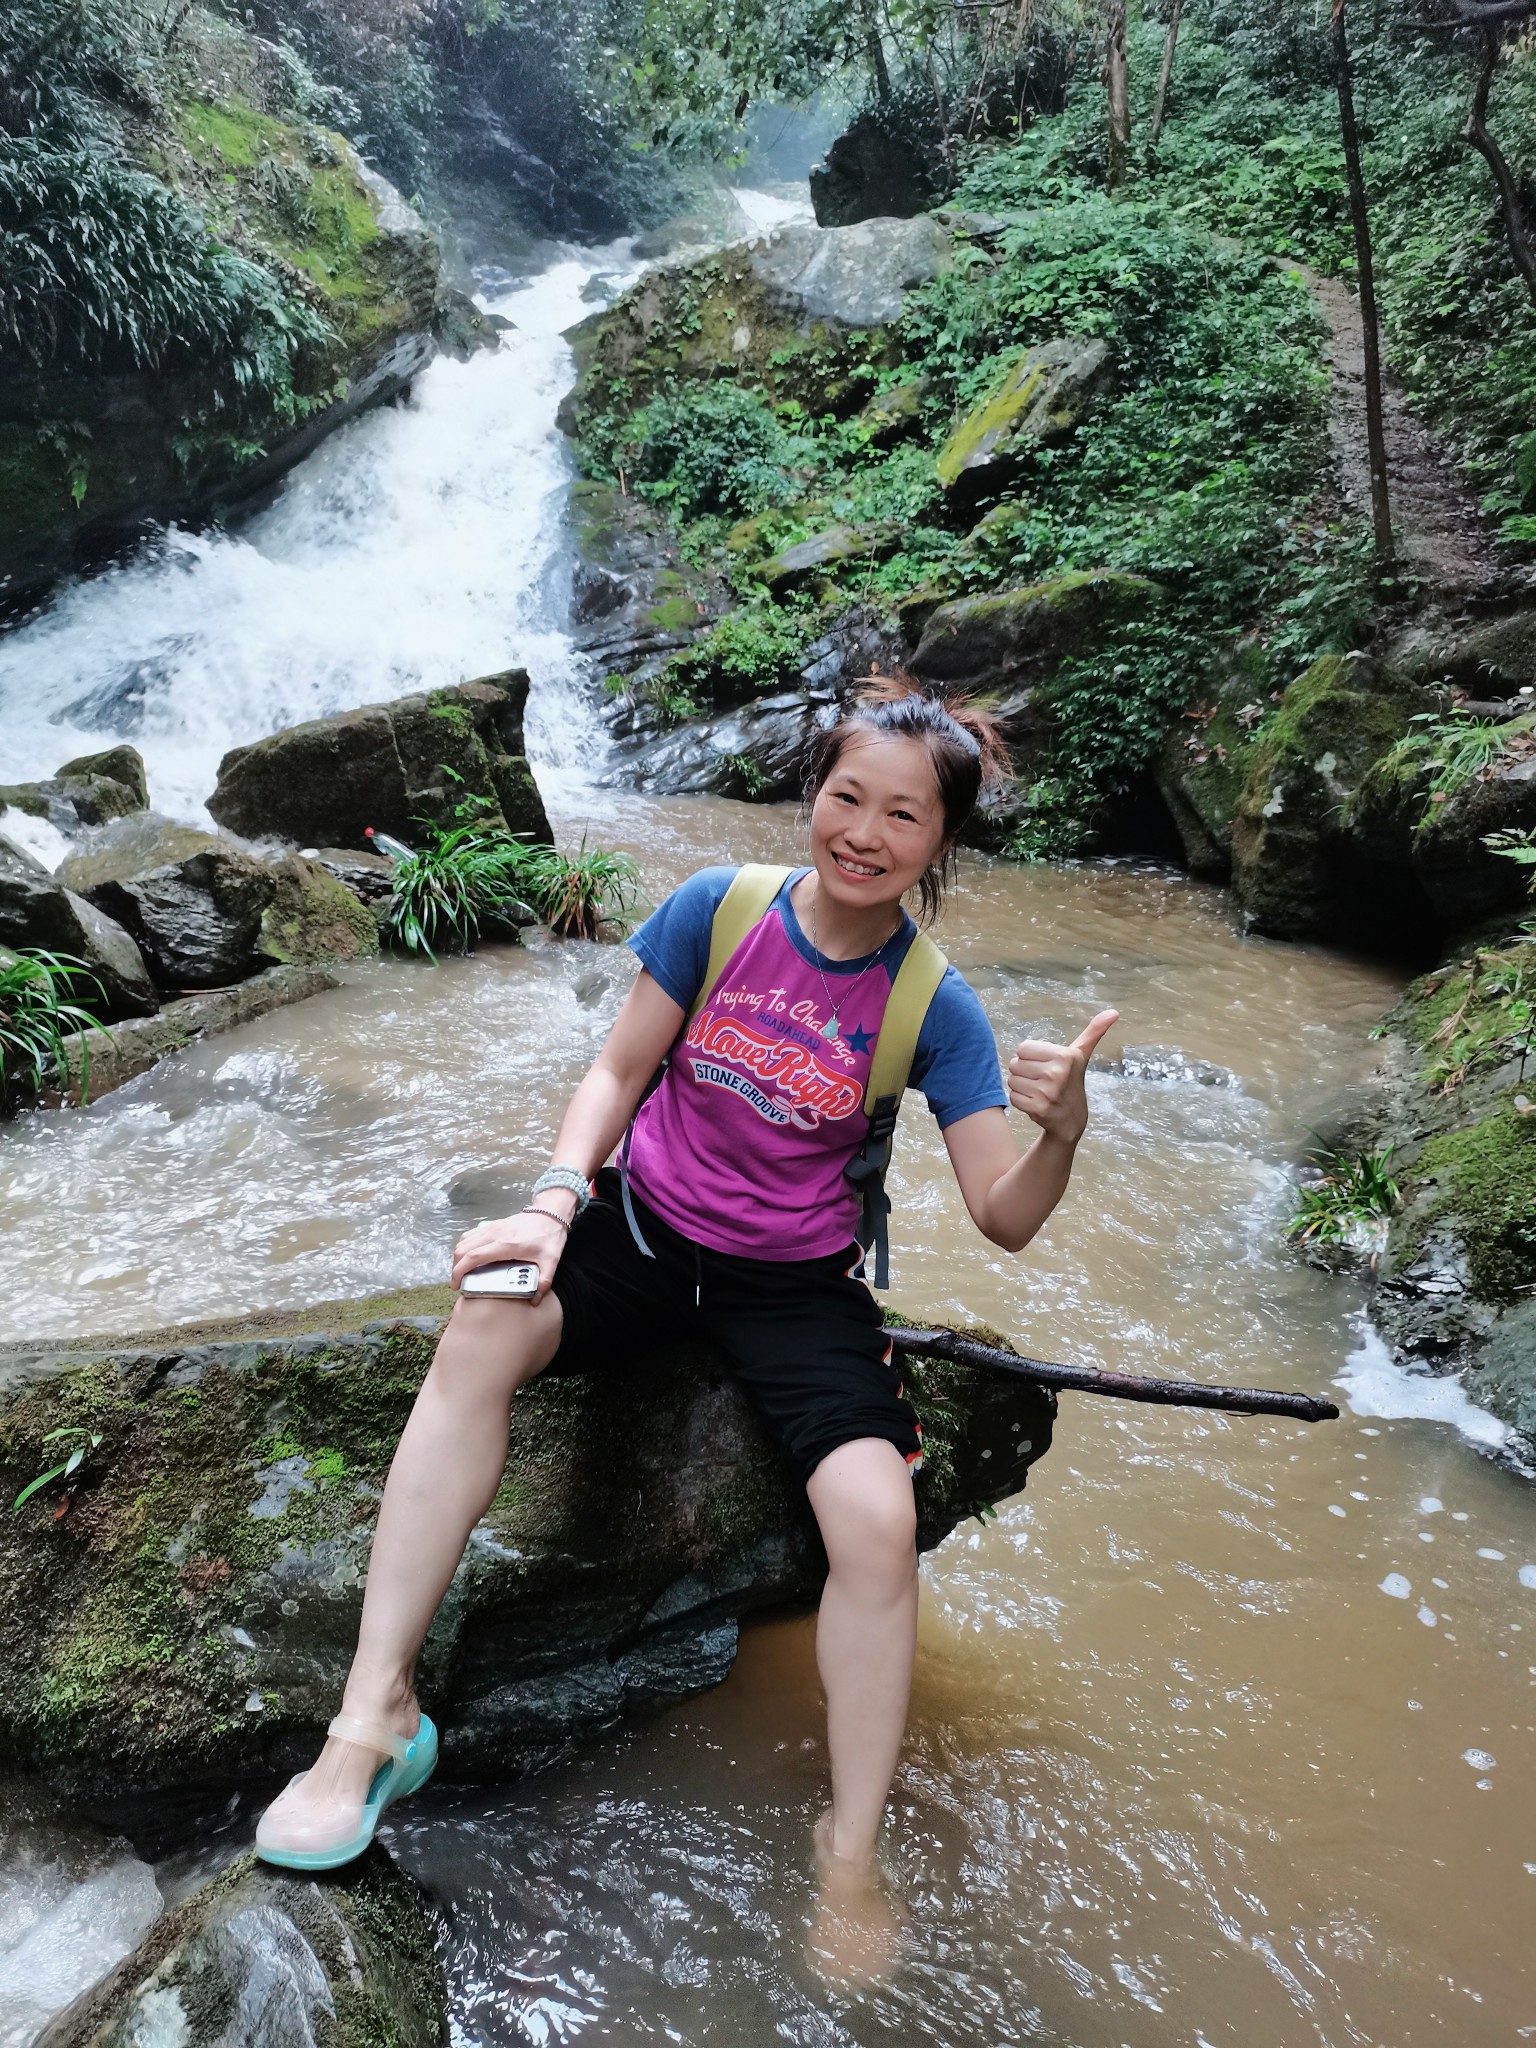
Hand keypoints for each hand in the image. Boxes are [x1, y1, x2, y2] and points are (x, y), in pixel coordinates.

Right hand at [451, 1207, 569, 1301]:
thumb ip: (544, 1281)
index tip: (457, 1285)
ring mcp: (492, 1227)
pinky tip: (471, 1256)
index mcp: (506, 1245)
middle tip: (459, 1282)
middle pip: (463, 1249)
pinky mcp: (492, 1224)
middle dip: (455, 1267)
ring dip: (458, 1256)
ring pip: (464, 1240)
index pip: (474, 1256)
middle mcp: (494, 1234)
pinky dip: (464, 1246)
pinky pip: (471, 1234)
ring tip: (463, 1271)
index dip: (460, 1271)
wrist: (550, 1213)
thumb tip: (535, 1300)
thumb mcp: (551, 1260)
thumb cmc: (550, 1236)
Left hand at [1007, 1009, 1118, 1144]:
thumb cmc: (1071, 1080)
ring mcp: (1047, 1092)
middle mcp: (1057, 1073)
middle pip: (1014, 1064)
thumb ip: (1093, 1032)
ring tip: (1038, 1090)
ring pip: (1012, 1080)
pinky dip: (1020, 1100)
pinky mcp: (1037, 1109)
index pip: (1023, 1048)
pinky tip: (1035, 1102)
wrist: (1071, 1119)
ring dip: (1021, 1086)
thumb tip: (1114, 1012)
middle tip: (1041, 1080)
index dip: (1031, 1057)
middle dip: (1025, 1071)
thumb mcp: (1081, 1055)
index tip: (1046, 1065)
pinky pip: (1013, 1097)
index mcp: (1065, 1056)